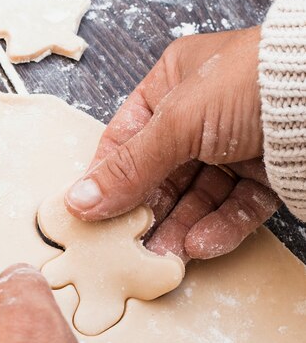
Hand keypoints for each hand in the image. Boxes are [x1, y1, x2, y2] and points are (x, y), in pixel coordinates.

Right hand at [66, 27, 279, 262]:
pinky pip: (235, 207)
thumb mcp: (178, 122)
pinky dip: (219, 228)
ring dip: (179, 228)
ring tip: (164, 258)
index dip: (107, 176)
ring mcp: (234, 145)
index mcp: (173, 85)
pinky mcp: (265, 173)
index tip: (90, 212)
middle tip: (128, 246)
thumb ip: (129, 166)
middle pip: (160, 174)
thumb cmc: (255, 84)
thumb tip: (79, 200)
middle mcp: (201, 115)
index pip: (126, 138)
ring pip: (196, 196)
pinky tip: (202, 245)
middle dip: (147, 212)